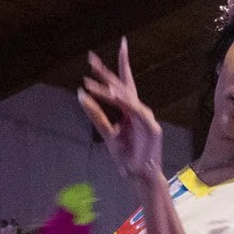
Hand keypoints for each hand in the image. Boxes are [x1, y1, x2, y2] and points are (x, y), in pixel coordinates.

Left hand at [77, 39, 164, 187]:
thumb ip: (96, 115)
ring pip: (126, 97)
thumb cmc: (127, 157)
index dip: (108, 70)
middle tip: (90, 58)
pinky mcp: (152, 127)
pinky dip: (124, 102)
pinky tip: (112, 94)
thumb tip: (81, 94)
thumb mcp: (107, 133)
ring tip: (91, 81)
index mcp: (129, 110)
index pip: (119, 85)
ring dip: (109, 88)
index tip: (93, 57)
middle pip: (122, 85)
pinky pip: (135, 111)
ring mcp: (146, 117)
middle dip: (106, 71)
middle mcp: (138, 110)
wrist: (139, 177)